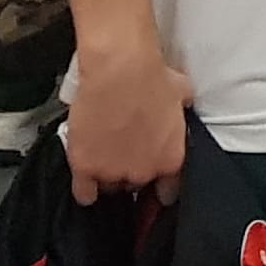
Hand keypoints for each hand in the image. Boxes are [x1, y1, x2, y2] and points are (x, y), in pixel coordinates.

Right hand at [65, 43, 191, 205]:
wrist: (120, 72)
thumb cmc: (151, 78)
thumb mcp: (181, 96)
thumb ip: (180, 111)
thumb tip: (180, 104)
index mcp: (171, 159)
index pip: (168, 191)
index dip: (159, 186)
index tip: (154, 183)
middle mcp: (144, 171)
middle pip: (136, 185)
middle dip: (130, 170)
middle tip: (123, 151)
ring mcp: (113, 172)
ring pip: (110, 187)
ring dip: (107, 175)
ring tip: (103, 155)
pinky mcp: (86, 167)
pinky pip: (84, 194)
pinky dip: (84, 189)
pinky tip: (85, 179)